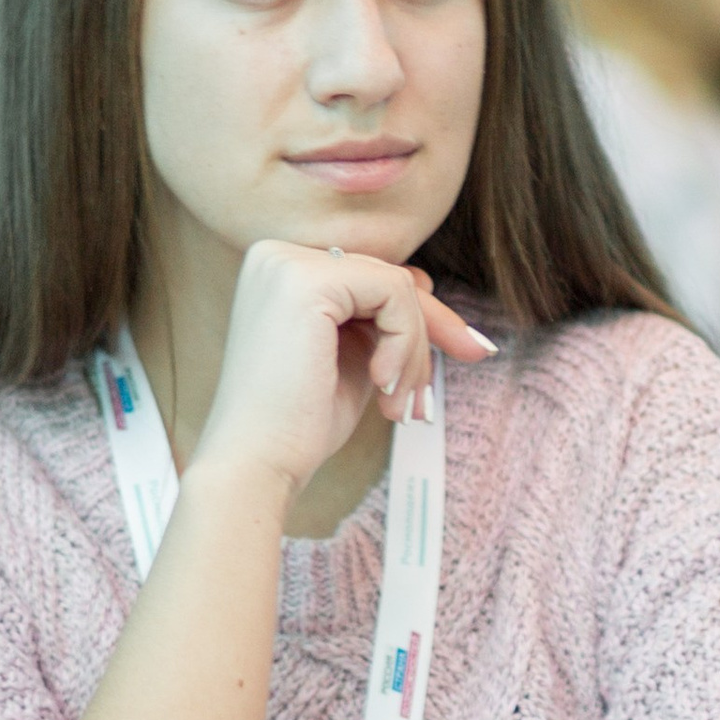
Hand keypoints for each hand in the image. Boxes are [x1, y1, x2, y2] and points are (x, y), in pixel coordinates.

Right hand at [191, 241, 491, 499]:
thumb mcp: (353, 356)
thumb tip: (425, 282)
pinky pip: (393, 293)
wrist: (258, 463)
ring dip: (413, 350)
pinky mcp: (307, 281)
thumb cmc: (299, 422)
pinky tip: (382, 384)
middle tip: (445, 380)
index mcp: (282, 272)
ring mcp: (288, 264)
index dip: (414, 321)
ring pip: (396, 286)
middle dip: (424, 335)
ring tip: (398, 402)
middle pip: (385, 279)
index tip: (461, 352)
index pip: (369, 280)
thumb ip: (380, 318)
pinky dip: (404, 343)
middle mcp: (278, 256)